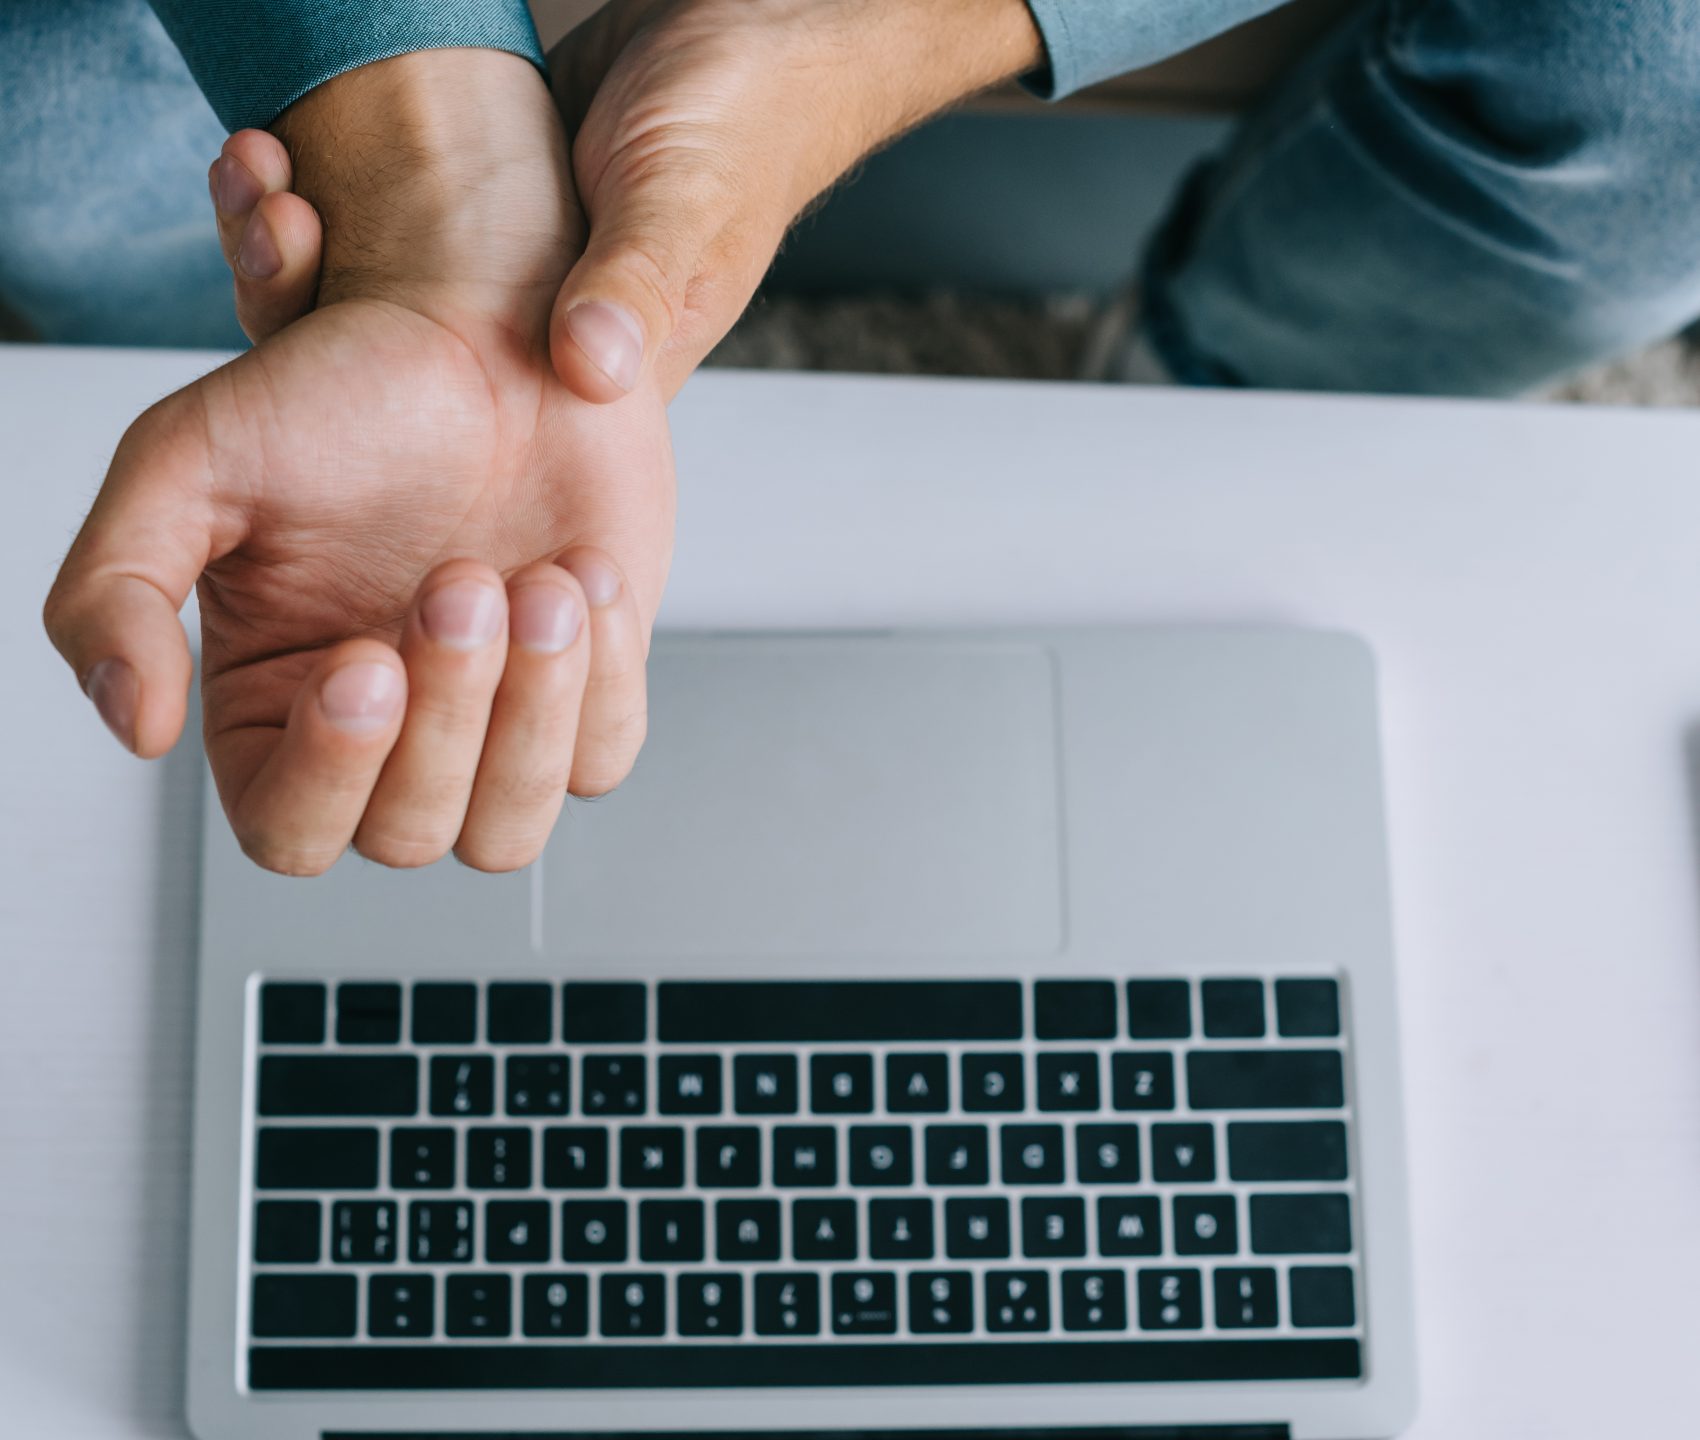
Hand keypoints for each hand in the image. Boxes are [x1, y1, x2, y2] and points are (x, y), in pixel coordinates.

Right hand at [44, 50, 675, 875]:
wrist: (491, 336)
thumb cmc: (344, 393)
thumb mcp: (187, 461)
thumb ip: (112, 591)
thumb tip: (133, 727)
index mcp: (272, 706)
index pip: (289, 829)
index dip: (333, 771)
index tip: (368, 661)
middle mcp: (385, 738)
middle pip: (409, 834)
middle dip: (450, 711)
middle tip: (464, 576)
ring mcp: (489, 728)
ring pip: (509, 829)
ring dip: (534, 712)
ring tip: (544, 583)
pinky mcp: (581, 702)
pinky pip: (602, 761)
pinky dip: (605, 680)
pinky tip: (586, 577)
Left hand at [208, 0, 1044, 393]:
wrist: (749, 24)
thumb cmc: (740, 119)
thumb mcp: (686, 202)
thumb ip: (637, 283)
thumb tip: (589, 372)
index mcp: (604, 379)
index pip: (476, 449)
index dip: (377, 430)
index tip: (308, 379)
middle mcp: (543, 345)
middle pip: (394, 379)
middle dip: (305, 317)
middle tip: (272, 235)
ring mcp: (507, 283)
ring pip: (370, 302)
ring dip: (298, 249)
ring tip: (258, 174)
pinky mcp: (480, 220)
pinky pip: (377, 230)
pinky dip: (324, 198)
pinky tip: (283, 152)